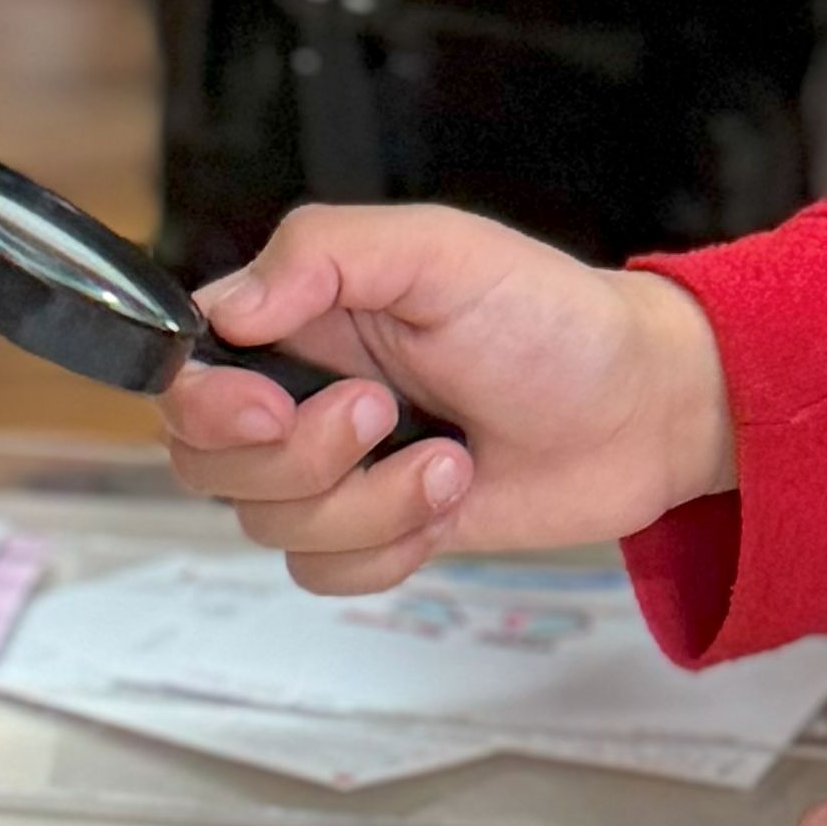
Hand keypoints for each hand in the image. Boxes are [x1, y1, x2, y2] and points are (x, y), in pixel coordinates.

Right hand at [158, 206, 732, 594]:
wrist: (640, 410)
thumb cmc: (550, 318)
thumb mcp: (438, 252)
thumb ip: (321, 255)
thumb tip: (227, 307)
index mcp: (297, 319)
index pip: (186, 374)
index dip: (209, 406)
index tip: (272, 408)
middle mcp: (300, 397)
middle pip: (208, 466)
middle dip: (302, 459)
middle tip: (386, 413)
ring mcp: (337, 472)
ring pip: (272, 528)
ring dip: (372, 503)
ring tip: (451, 457)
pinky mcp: (378, 532)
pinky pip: (325, 573)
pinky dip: (390, 547)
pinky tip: (451, 497)